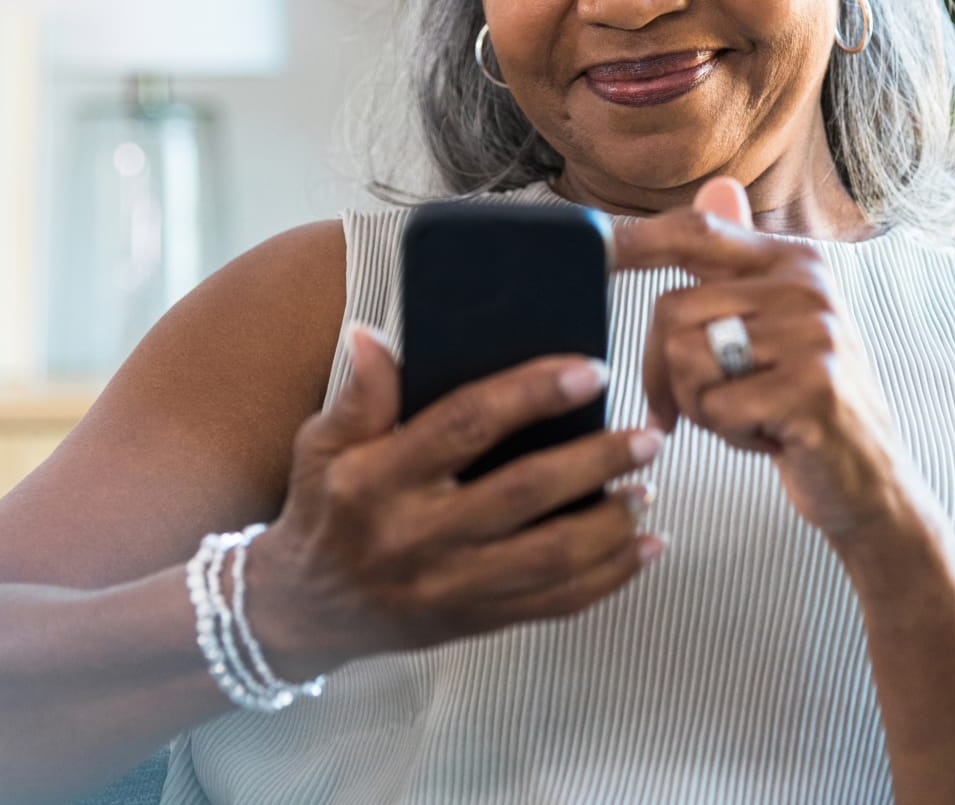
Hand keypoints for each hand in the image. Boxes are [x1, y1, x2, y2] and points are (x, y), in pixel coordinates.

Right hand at [241, 324, 665, 681]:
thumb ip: (358, 394)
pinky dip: (609, 578)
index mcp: (380, 479)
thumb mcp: (322, 445)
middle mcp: (418, 535)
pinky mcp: (475, 619)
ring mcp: (450, 585)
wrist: (305, 610)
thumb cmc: (324, 510)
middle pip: (523, 494)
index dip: (531, 394)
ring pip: (549, 557)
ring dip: (611, 523)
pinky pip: (553, 604)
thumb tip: (372, 335)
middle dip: (594, 461)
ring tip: (649, 487)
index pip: (465, 426)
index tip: (590, 371)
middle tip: (646, 435)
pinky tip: (646, 548)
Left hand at [614, 177, 917, 547]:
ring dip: (701, 406)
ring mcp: (812, 334)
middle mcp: (806, 286)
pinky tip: (770, 437)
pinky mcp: (811, 387)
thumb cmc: (805, 407)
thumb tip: (715, 189)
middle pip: (672, 310)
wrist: (871, 481)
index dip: (636, 239)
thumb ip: (738, 266)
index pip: (696, 232)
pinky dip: (729, 433)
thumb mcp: (777, 327)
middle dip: (667, 373)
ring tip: (750, 416)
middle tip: (709, 404)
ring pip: (687, 359)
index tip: (592, 245)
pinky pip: (716, 406)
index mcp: (793, 262)